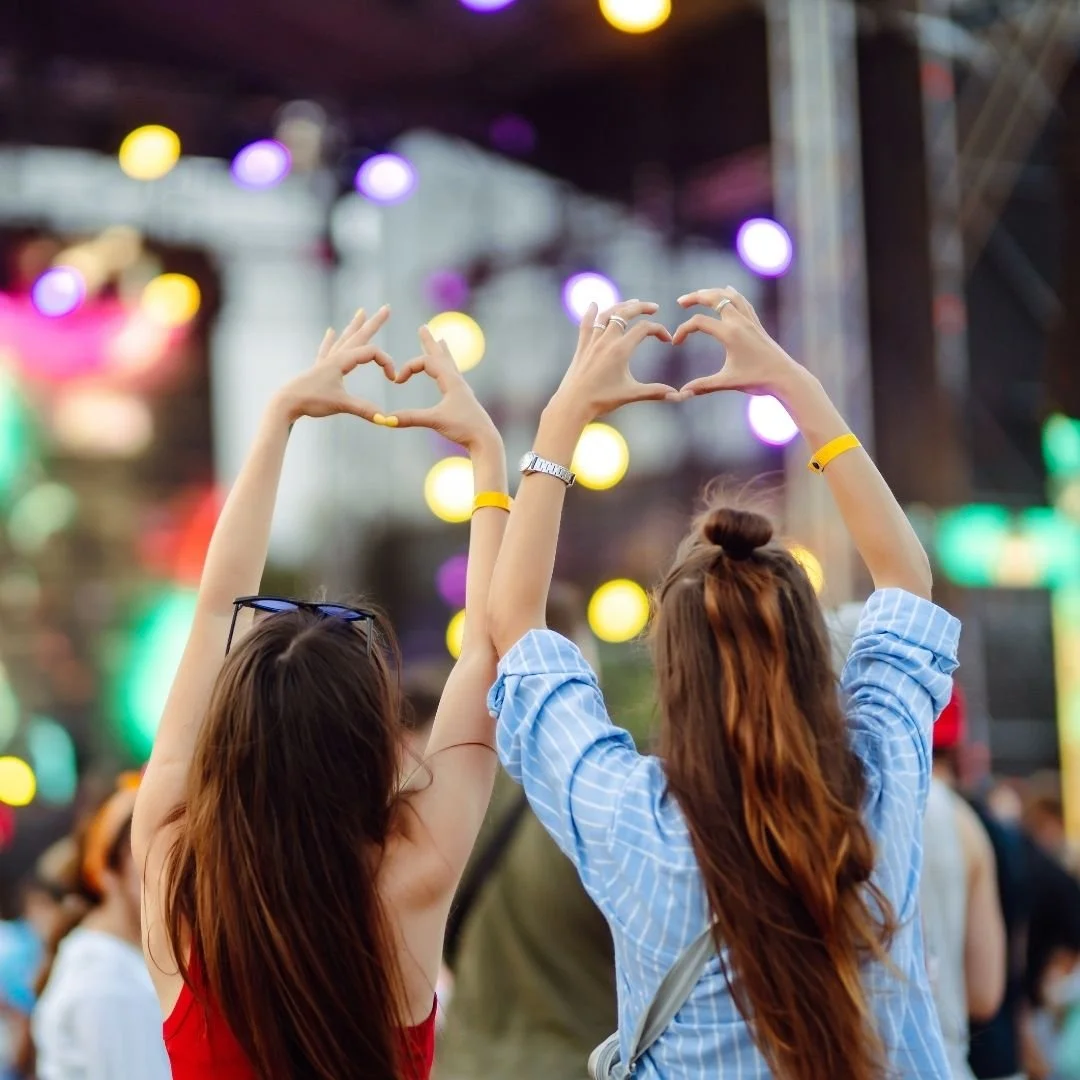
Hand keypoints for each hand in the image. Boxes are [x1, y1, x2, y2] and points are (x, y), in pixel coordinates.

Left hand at [275, 306, 394, 422]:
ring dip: (355, 326)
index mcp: (342, 361)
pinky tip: (330, 331)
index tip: (393, 379)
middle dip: (374, 323)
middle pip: (359, 335)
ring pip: (344, 339)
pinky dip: (330, 340)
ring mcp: (326, 361)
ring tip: (361, 311)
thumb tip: (386, 419)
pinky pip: (327, 349)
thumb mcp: (341, 405)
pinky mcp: (319, 369)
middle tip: (387, 308)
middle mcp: (335, 357)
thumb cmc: (311, 401)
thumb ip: (364, 410)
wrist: (286, 403)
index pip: (371, 353)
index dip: (386, 363)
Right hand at [383, 326, 498, 450]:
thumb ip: (411, 418)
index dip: (409, 367)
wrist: (485, 440)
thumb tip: (386, 420)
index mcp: (451, 381)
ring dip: (442, 352)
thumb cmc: (463, 428)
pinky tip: (449, 372)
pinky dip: (448, 368)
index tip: (397, 381)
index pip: (426, 362)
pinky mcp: (463, 399)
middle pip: (441, 355)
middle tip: (424, 327)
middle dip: (429, 342)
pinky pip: (453, 377)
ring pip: (449, 364)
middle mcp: (457, 381)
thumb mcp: (435, 421)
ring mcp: (461, 389)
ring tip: (442, 340)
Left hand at [552, 299, 675, 420]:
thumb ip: (655, 392)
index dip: (659, 330)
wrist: (572, 404)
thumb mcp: (630, 394)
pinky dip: (591, 312)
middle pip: (625, 313)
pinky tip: (594, 304)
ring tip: (632, 303)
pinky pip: (586, 324)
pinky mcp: (582, 347)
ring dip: (620, 306)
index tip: (667, 340)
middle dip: (642, 307)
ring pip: (606, 315)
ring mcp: (592, 342)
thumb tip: (678, 396)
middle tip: (654, 308)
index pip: (644, 329)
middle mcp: (606, 341)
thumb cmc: (601, 400)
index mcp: (620, 350)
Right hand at [673, 287, 802, 396]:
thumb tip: (681, 393)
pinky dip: (731, 294)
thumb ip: (703, 385)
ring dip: (712, 292)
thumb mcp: (727, 382)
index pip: (699, 322)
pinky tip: (727, 290)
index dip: (683, 330)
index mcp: (730, 334)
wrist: (786, 377)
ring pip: (729, 296)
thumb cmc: (758, 380)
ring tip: (699, 295)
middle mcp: (740, 322)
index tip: (676, 343)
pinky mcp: (757, 324)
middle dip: (695, 297)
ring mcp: (750, 321)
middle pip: (714, 298)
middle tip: (680, 302)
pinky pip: (742, 301)